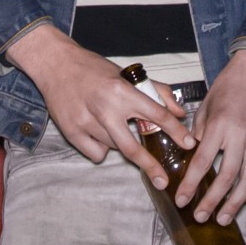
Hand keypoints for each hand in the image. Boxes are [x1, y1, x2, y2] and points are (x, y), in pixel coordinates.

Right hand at [5, 22, 191, 183]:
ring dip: (121, 143)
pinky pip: (96, 154)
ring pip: (114, 148)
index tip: (189, 144)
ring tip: (112, 125)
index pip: (156, 115)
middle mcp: (105, 108)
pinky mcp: (71, 132)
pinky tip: (98, 132)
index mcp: (122, 91)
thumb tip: (179, 112)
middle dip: (150, 165)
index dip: (176, 131)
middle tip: (162, 180)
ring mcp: (86, 122)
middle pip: (132, 147)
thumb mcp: (127, 74)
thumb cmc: (94, 68)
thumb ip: (157, 91)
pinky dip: (102, 148)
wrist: (56, 64)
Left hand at [179, 50, 245, 223]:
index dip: (191, 184)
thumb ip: (199, 134)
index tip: (181, 200)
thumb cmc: (227, 88)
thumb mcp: (205, 107)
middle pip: (227, 176)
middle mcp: (242, 134)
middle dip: (213, 201)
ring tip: (223, 218)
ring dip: (235, 203)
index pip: (204, 161)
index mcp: (220, 124)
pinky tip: (242, 200)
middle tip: (200, 216)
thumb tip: (192, 159)